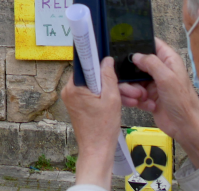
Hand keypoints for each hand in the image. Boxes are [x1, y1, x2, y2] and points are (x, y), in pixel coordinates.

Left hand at [60, 57, 120, 187]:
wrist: (97, 151)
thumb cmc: (103, 128)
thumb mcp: (111, 99)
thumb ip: (109, 77)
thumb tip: (106, 60)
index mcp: (75, 87)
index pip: (84, 63)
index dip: (95, 57)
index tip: (100, 47)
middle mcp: (69, 90)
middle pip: (92, 75)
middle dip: (110, 79)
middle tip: (127, 86)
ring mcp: (72, 98)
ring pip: (94, 85)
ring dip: (110, 89)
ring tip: (129, 97)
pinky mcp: (77, 105)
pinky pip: (92, 94)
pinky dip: (104, 96)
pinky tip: (120, 101)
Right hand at [118, 38, 198, 166]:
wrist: (185, 128)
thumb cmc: (182, 102)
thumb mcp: (167, 78)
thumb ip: (151, 63)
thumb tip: (135, 55)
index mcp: (168, 60)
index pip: (152, 44)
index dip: (140, 44)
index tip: (125, 48)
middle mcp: (159, 70)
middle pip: (137, 63)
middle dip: (130, 73)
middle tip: (132, 83)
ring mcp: (152, 84)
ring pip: (132, 80)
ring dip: (132, 89)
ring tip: (140, 98)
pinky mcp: (147, 97)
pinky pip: (133, 94)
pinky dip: (134, 99)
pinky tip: (143, 105)